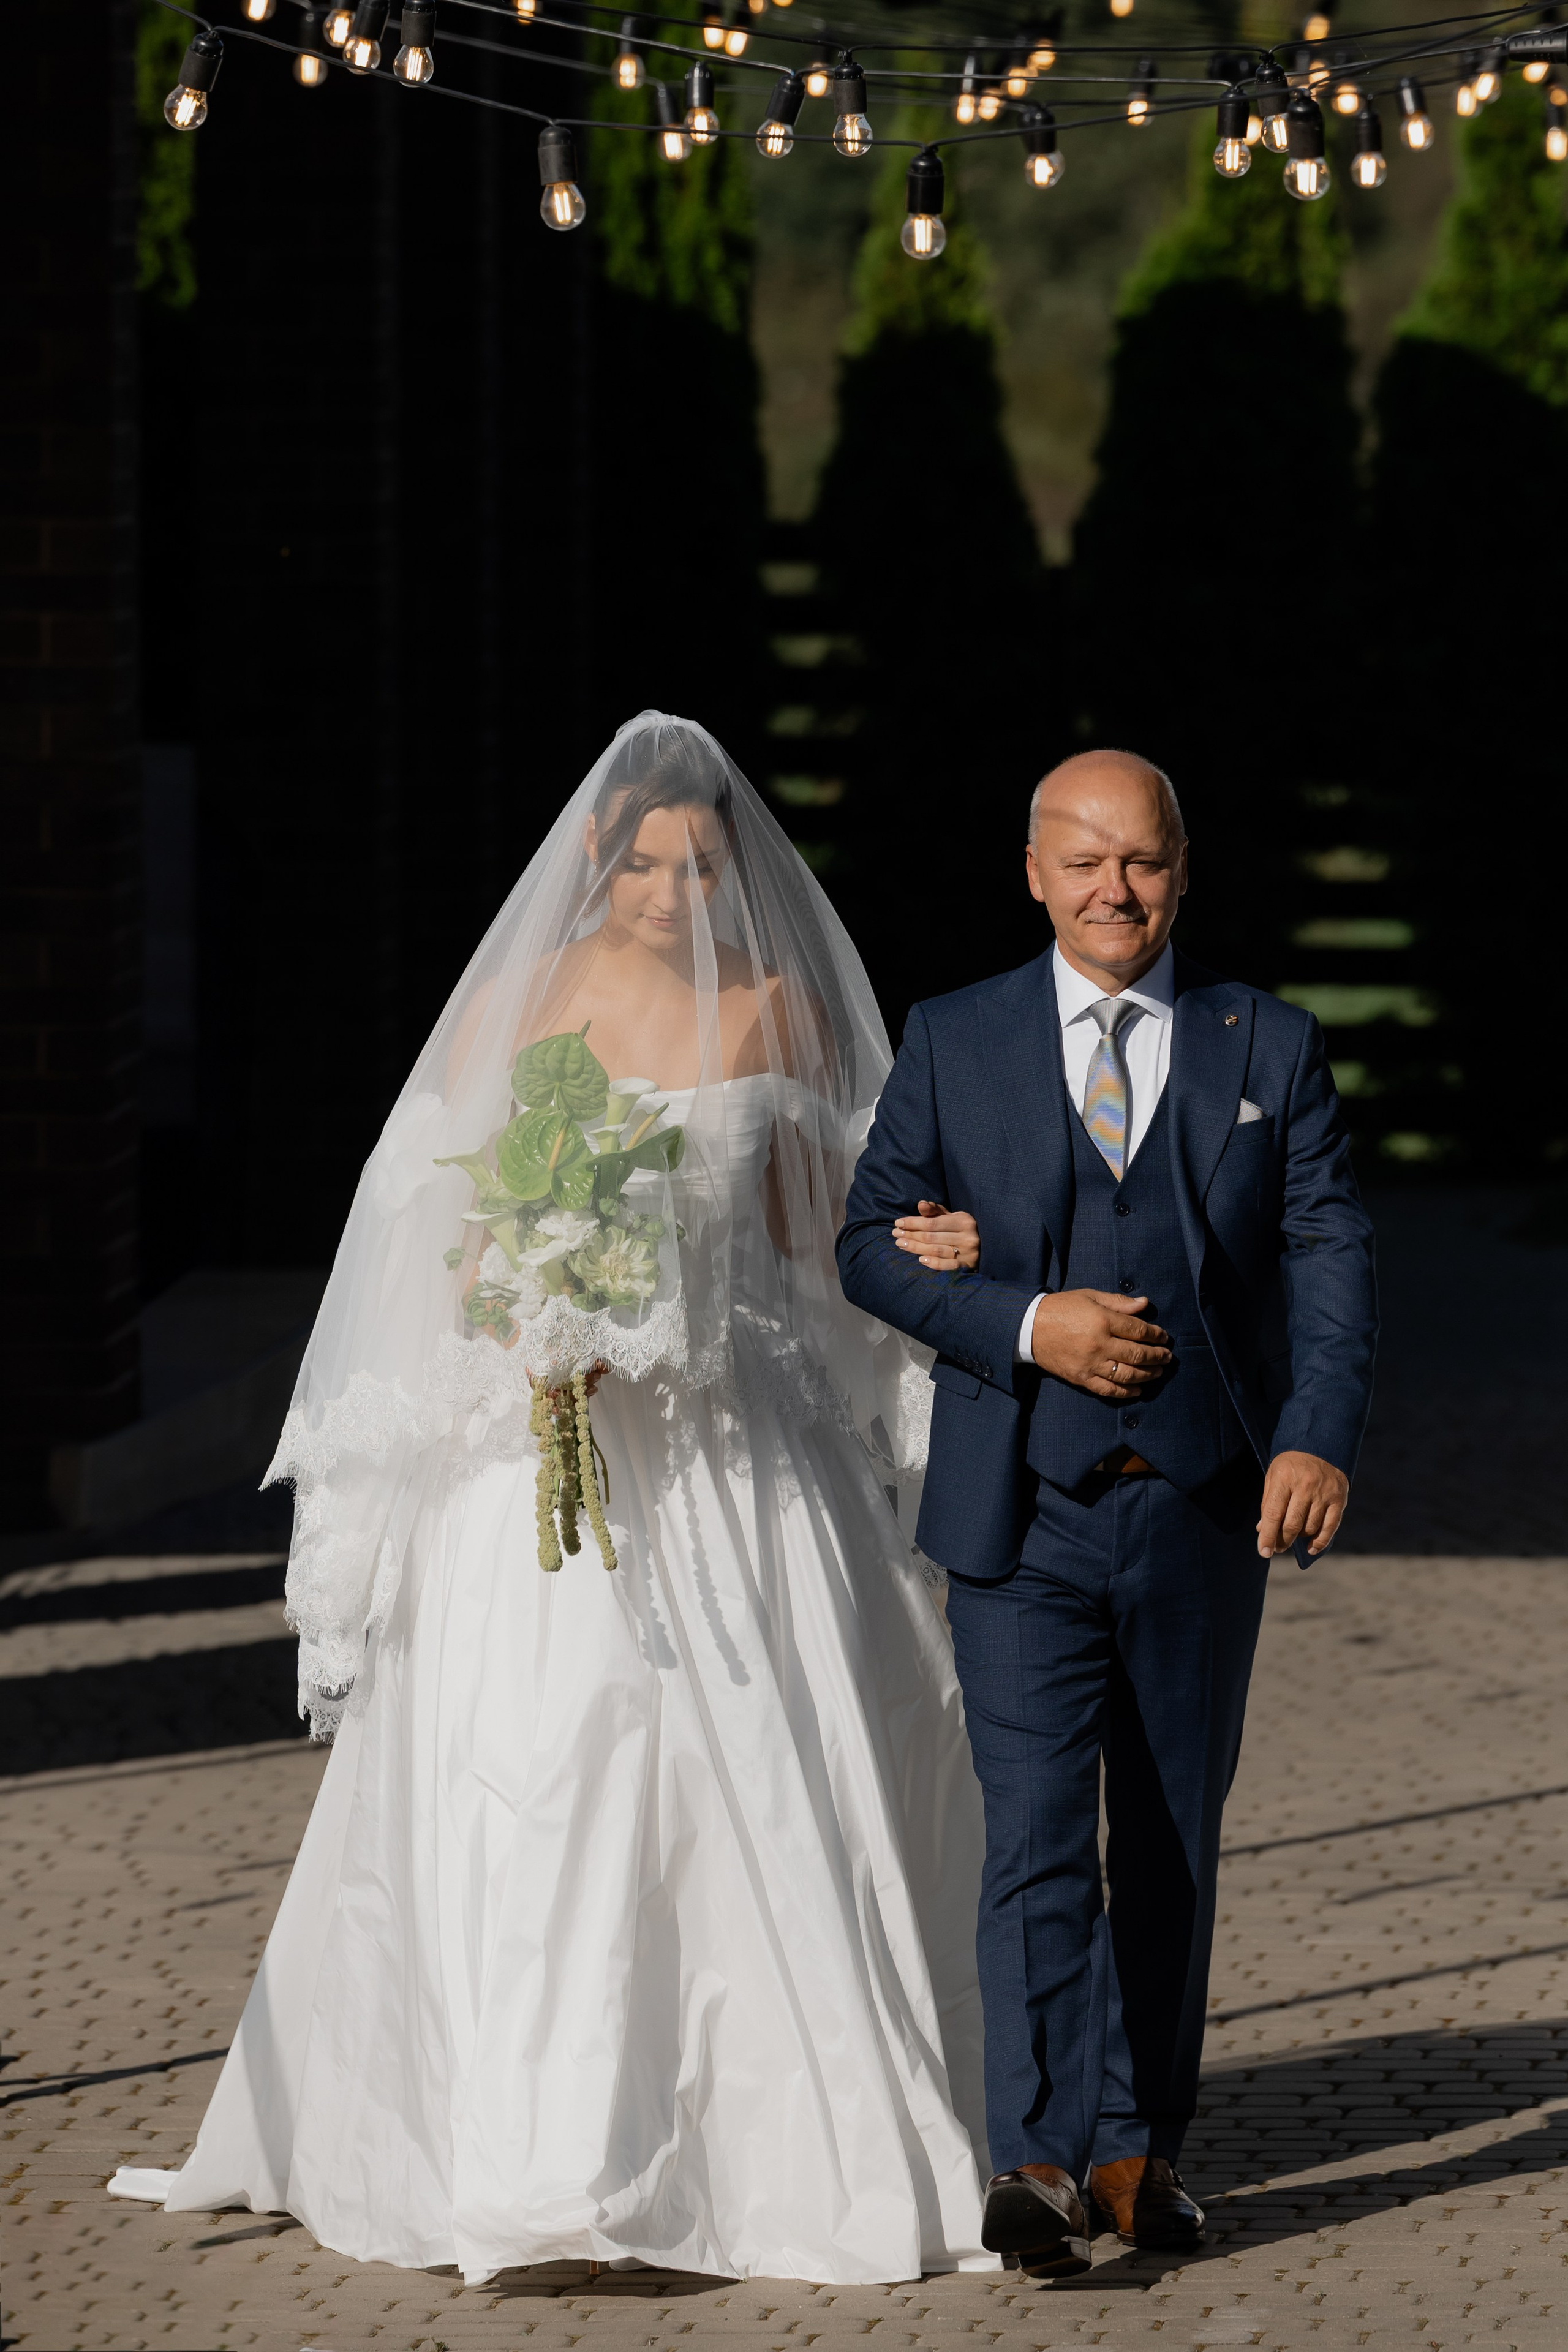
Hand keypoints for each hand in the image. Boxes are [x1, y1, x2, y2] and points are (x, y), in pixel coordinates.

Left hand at [892, 1200, 980, 1270]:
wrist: (985, 1248)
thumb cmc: (961, 1230)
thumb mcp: (952, 1217)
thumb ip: (935, 1211)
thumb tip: (920, 1204)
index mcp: (964, 1221)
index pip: (932, 1222)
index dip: (913, 1222)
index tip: (898, 1223)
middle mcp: (968, 1236)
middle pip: (932, 1237)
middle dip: (911, 1235)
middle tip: (895, 1235)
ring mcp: (969, 1253)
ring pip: (936, 1250)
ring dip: (916, 1248)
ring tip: (901, 1245)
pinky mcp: (968, 1267)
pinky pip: (948, 1266)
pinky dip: (933, 1263)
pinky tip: (920, 1260)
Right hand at [1028, 1290, 1170, 1399]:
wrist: (1029, 1327)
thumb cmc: (1061, 1308)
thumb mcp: (1090, 1297)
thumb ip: (1119, 1302)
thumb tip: (1145, 1304)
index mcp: (1102, 1321)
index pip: (1138, 1330)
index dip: (1155, 1334)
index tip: (1164, 1337)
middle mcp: (1099, 1344)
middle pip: (1137, 1354)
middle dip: (1157, 1356)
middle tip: (1167, 1356)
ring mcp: (1090, 1364)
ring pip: (1127, 1374)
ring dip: (1147, 1374)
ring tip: (1158, 1371)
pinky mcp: (1081, 1378)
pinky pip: (1108, 1389)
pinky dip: (1126, 1392)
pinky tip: (1138, 1390)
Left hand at [1257, 1450, 1347, 1558]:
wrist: (1321, 1445)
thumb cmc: (1291, 1464)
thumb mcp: (1273, 1476)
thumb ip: (1268, 1503)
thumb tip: (1262, 1529)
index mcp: (1284, 1478)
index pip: (1273, 1514)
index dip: (1267, 1536)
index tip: (1263, 1552)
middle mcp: (1305, 1486)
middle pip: (1292, 1524)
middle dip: (1282, 1541)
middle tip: (1278, 1548)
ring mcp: (1324, 1493)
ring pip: (1310, 1527)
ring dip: (1299, 1538)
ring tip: (1293, 1537)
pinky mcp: (1338, 1499)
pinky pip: (1330, 1527)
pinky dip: (1320, 1542)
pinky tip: (1311, 1548)